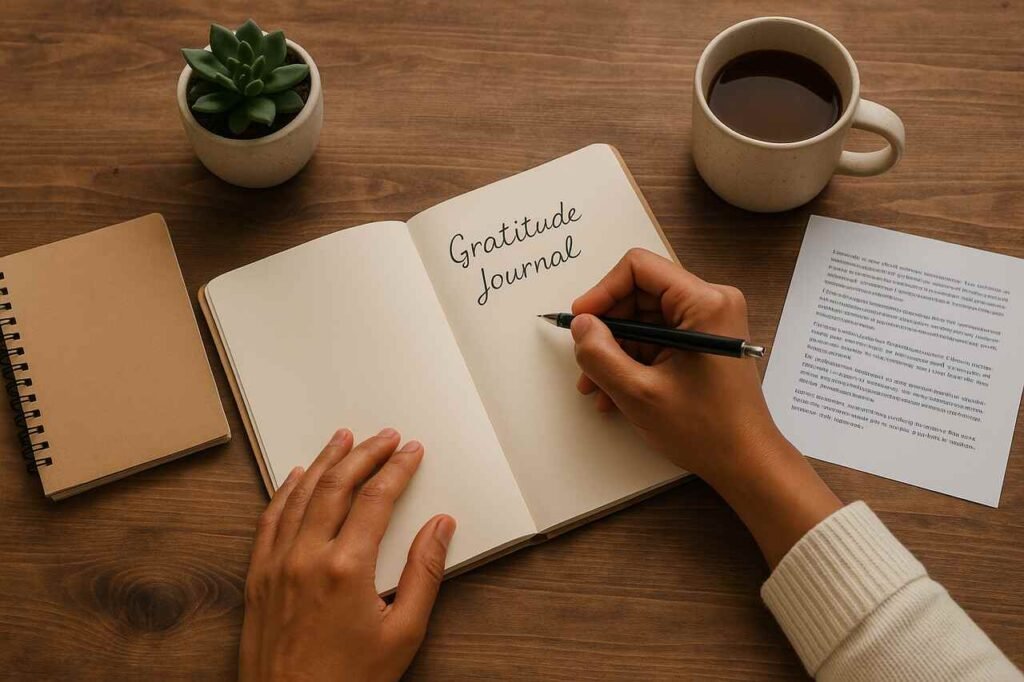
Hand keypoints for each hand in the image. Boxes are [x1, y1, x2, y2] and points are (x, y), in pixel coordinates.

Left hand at [239, 428, 455, 681]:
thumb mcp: (403, 633)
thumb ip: (424, 573)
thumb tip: (440, 528)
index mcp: (346, 568)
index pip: (376, 498)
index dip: (397, 469)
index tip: (411, 451)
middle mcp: (306, 557)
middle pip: (338, 485)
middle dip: (364, 454)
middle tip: (383, 437)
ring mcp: (277, 565)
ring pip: (300, 494)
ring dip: (325, 462)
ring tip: (342, 439)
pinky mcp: (258, 578)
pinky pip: (270, 520)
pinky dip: (285, 492)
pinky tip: (295, 477)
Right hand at [570, 248, 777, 482]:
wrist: (746, 462)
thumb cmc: (706, 430)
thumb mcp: (639, 392)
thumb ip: (600, 354)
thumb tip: (580, 324)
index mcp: (704, 303)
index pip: (639, 268)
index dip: (602, 291)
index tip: (581, 321)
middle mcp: (711, 303)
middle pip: (639, 294)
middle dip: (607, 329)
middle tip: (586, 362)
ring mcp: (709, 323)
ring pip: (644, 320)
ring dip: (616, 351)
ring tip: (597, 387)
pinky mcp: (704, 342)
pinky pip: (658, 338)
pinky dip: (634, 361)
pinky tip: (616, 393)